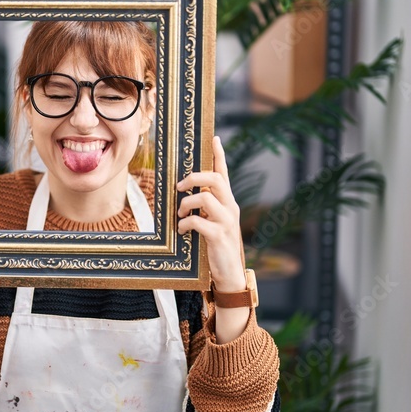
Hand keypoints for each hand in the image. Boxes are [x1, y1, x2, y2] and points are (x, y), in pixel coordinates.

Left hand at [176, 135, 246, 292]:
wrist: (229, 274)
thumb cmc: (216, 245)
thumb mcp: (212, 222)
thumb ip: (205, 207)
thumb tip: (187, 193)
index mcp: (227, 202)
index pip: (224, 172)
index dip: (218, 154)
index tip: (214, 137)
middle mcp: (230, 208)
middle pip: (215, 179)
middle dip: (194, 177)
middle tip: (180, 186)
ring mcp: (226, 222)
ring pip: (206, 199)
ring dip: (187, 204)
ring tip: (180, 214)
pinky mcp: (219, 237)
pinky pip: (199, 222)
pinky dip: (187, 224)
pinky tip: (183, 231)